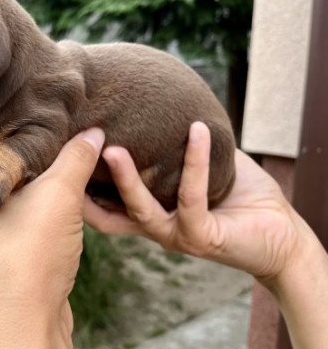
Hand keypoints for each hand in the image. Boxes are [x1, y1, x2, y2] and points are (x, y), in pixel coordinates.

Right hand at [84, 122, 319, 282]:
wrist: (282, 234)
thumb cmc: (242, 200)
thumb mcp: (205, 170)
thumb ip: (183, 150)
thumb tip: (173, 111)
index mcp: (153, 215)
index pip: (108, 208)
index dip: (84, 191)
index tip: (67, 157)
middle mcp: (157, 229)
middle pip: (110, 215)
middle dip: (87, 190)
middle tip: (74, 153)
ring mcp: (176, 236)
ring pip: (140, 210)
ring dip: (126, 179)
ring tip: (114, 149)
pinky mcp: (201, 237)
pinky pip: (191, 196)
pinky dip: (194, 161)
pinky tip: (198, 131)